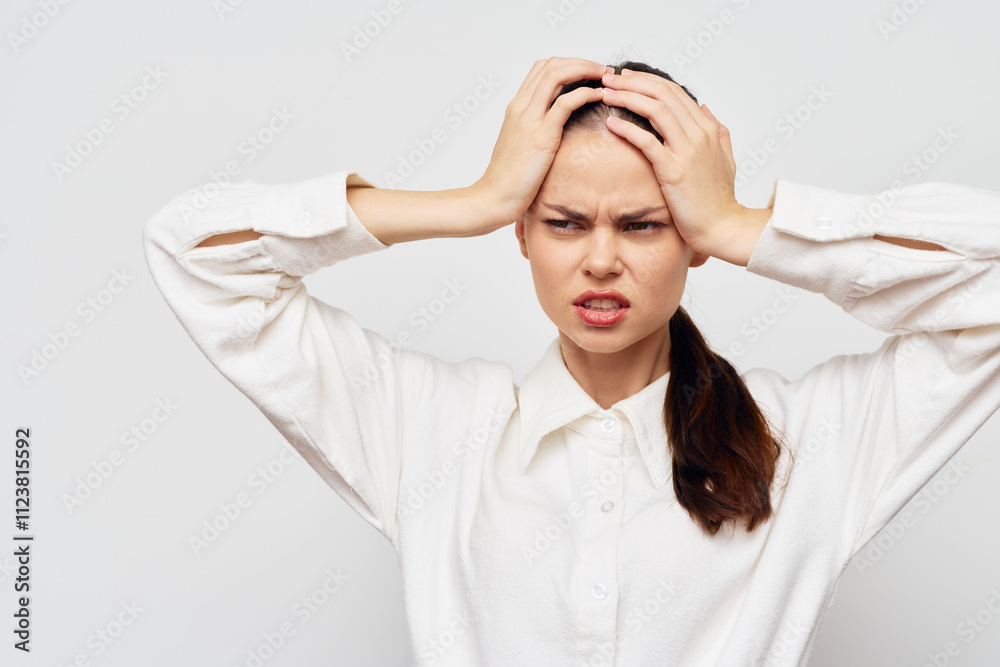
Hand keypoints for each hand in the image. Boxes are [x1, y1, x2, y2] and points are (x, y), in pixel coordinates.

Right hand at [471, 57, 607, 232]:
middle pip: (551, 65)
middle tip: (602, 70)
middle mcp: (521, 107)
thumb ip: (534, 129)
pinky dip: (585, 93)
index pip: (541, 69)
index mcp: (516, 108)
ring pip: (557, 75)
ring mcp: (529, 119)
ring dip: (585, 70)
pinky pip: (566, 103)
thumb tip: (555, 127)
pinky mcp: (541, 136)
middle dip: (580, 62)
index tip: (587, 72)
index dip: (568, 64)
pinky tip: (599, 97)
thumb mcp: (521, 145)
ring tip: (604, 77)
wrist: (494, 198)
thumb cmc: (508, 178)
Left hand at [599, 68, 745, 255]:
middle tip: (608, 77)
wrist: (723, 227)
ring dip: (627, 97)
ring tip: (605, 93)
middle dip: (632, 82)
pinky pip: (648, 142)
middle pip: (662, 93)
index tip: (625, 77)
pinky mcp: (674, 171)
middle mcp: (698, 134)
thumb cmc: (719, 199)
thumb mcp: (725, 158)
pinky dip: (628, 129)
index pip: (674, 92)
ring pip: (655, 110)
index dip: (647, 81)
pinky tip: (610, 122)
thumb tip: (706, 107)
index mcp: (707, 129)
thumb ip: (718, 130)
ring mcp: (687, 151)